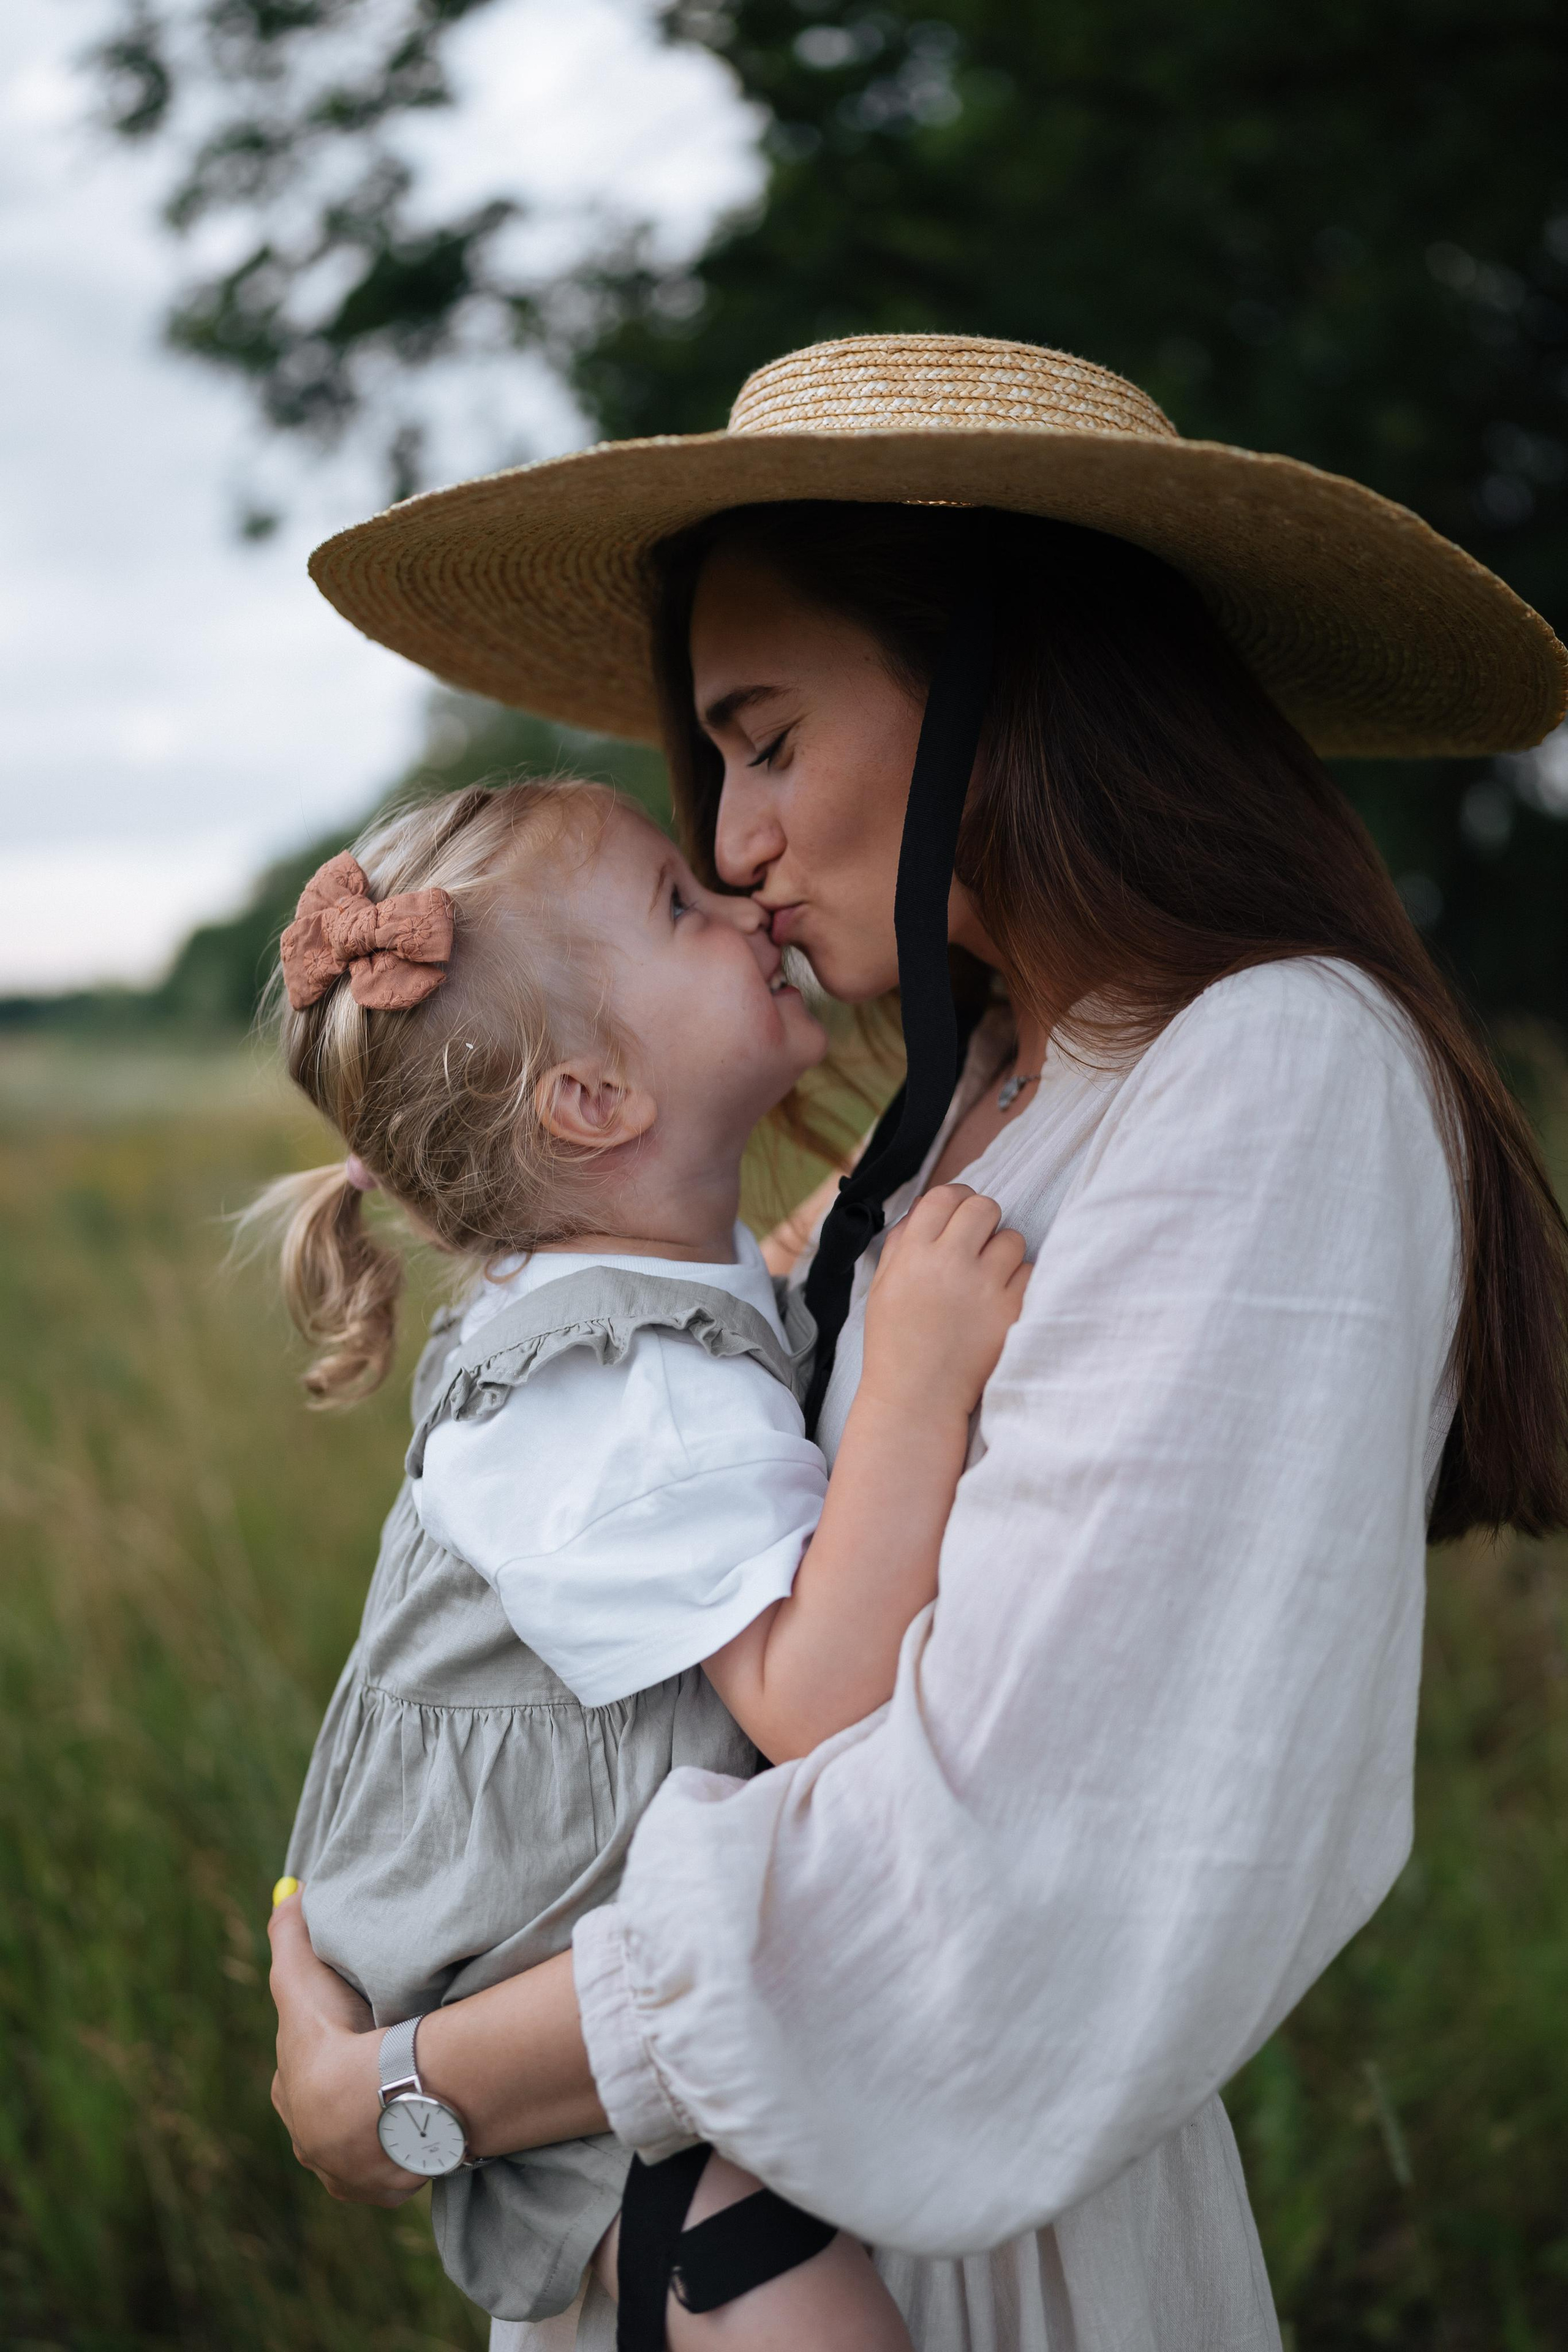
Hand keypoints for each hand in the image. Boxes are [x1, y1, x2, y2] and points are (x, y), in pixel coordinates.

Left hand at [267, 1891, 421, 2205]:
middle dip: (350, 2093)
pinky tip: (427, 2130)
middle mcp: (310, 2141)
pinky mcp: (381, 2189)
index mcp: (291, 2094)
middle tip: (387, 2064)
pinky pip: (395, 2171)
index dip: (325, 2047)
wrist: (371, 2106)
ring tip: (414, 2096)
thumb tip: (286, 1892)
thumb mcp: (300, 1975)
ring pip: (362, 2145)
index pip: (303, 2068)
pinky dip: (408, 2151)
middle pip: (330, 2111)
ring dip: (381, 2125)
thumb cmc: (332, 2036)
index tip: (353, 2032)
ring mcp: (344, 2171)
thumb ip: (289, 1932)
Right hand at [861, 1184, 1029, 1420]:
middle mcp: (949, 1263)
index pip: (945, 1196)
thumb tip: (925, 1207)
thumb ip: (902, 1241)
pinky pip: (1030, 1272)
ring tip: (987, 1281)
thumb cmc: (896, 1342)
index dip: (957, 1200)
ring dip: (1003, 1254)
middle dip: (983, 1220)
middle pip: (984, 1207)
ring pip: (1013, 1238)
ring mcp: (984, 1287)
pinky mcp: (1012, 1311)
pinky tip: (999, 1304)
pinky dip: (1019, 1284)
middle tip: (977, 1244)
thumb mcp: (882, 1286)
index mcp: (913, 1253)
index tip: (961, 1215)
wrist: (918, 1397)